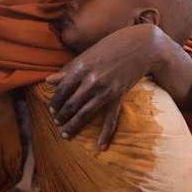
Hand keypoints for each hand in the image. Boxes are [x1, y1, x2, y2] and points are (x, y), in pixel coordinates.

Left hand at [47, 23, 162, 149]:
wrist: (142, 45)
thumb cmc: (113, 45)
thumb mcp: (89, 54)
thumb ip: (69, 69)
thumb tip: (49, 80)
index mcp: (81, 67)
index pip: (62, 89)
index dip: (54, 101)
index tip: (51, 108)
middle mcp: (91, 81)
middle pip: (71, 104)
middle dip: (61, 115)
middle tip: (56, 121)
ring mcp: (105, 90)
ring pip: (84, 113)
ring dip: (72, 125)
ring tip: (64, 133)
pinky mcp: (118, 96)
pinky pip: (110, 119)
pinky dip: (105, 134)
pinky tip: (100, 147)